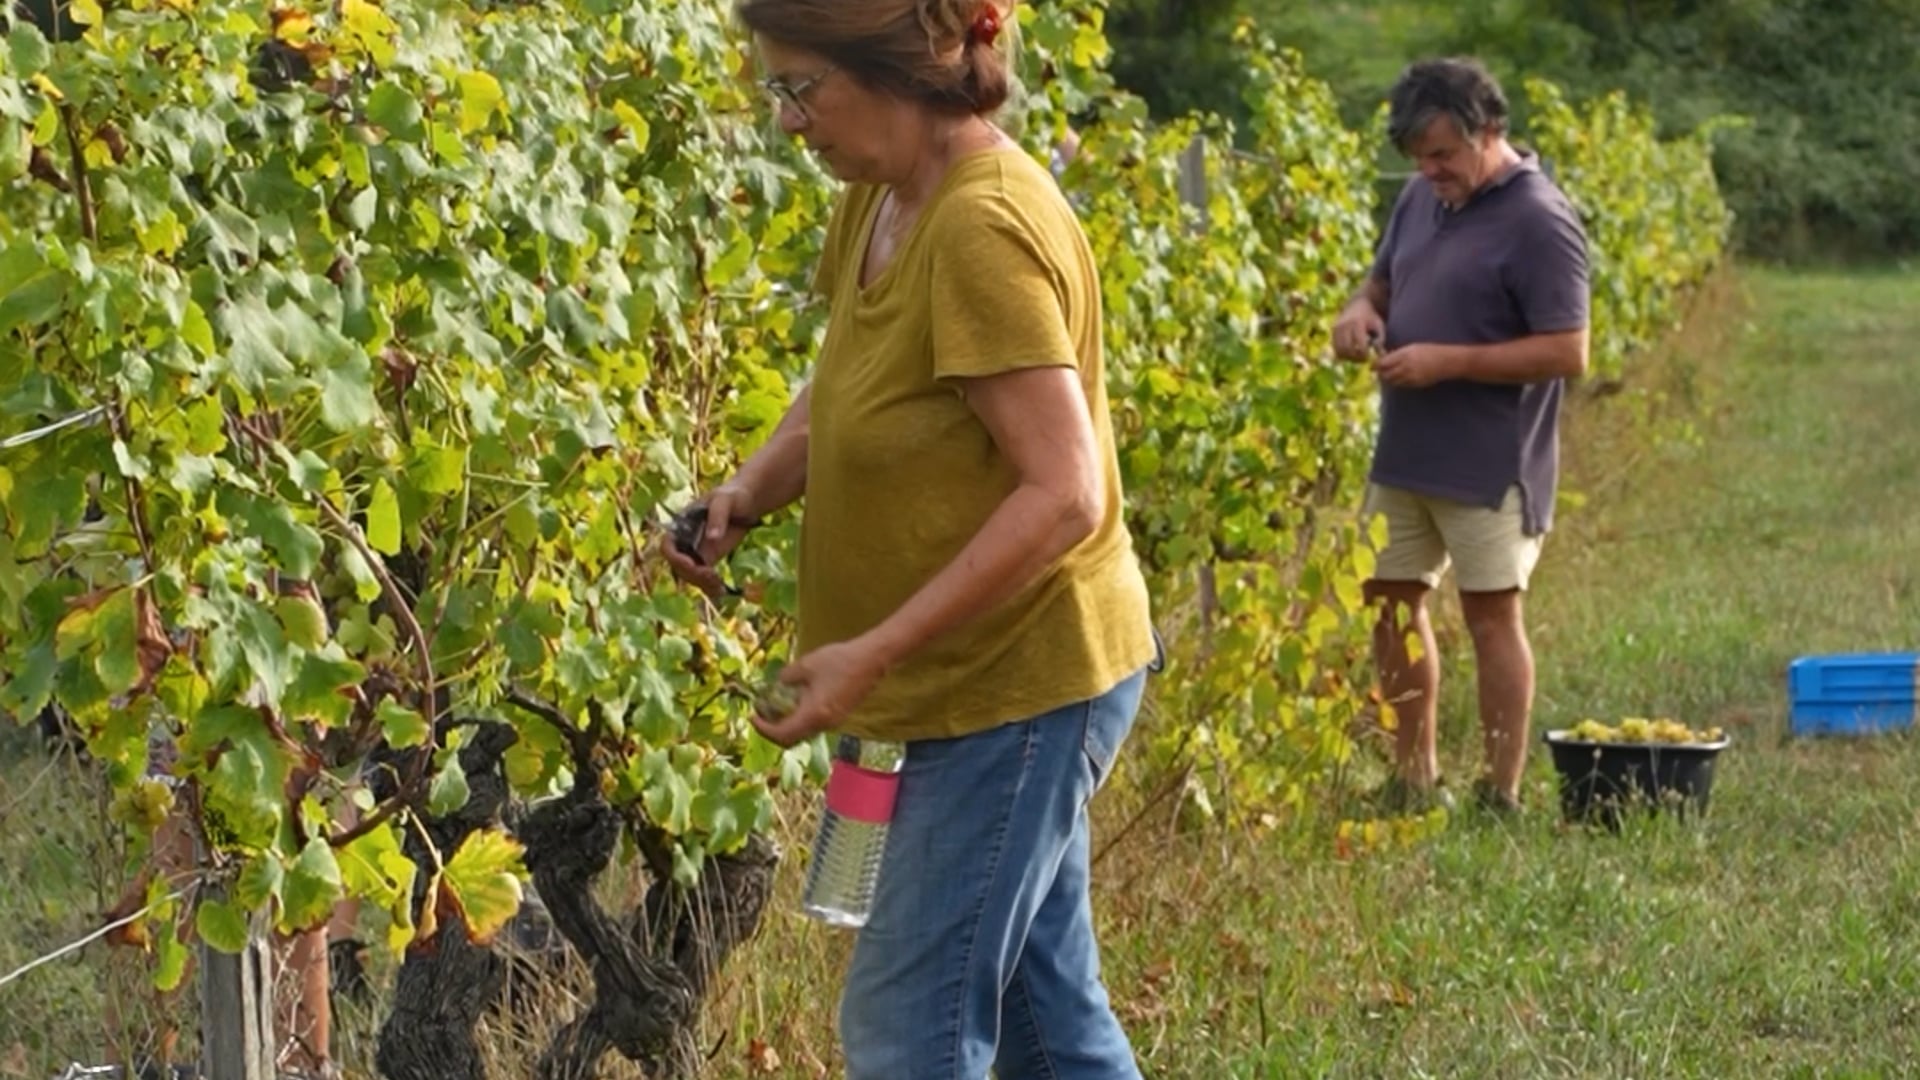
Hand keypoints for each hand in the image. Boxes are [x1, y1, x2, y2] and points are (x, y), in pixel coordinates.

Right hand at [660, 483, 757, 598]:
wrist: (748, 502)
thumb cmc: (733, 495)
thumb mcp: (725, 500)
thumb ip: (717, 516)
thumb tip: (712, 538)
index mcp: (682, 524)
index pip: (668, 546)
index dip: (676, 558)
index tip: (693, 565)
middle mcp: (685, 540)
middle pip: (678, 565)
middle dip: (692, 574)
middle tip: (713, 576)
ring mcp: (697, 551)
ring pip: (690, 575)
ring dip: (702, 584)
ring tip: (720, 587)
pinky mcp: (709, 559)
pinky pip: (703, 577)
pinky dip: (710, 587)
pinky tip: (722, 591)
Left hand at [751, 637, 890, 747]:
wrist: (871, 659)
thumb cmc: (839, 660)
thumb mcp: (806, 665)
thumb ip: (786, 678)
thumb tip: (775, 685)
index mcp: (813, 714)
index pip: (782, 734)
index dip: (764, 729)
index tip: (753, 716)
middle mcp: (824, 724)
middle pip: (792, 740)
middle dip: (773, 730)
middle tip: (761, 716)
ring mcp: (834, 722)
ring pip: (803, 734)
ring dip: (786, 726)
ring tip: (775, 708)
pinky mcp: (839, 716)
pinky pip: (813, 726)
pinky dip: (799, 720)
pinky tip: (795, 702)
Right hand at [1333, 300, 1385, 360]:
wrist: (1358, 304)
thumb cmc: (1371, 318)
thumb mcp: (1379, 326)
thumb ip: (1381, 340)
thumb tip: (1381, 355)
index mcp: (1358, 323)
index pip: (1360, 346)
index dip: (1365, 355)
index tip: (1369, 357)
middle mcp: (1345, 325)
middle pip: (1348, 350)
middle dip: (1355, 358)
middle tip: (1363, 359)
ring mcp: (1337, 328)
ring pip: (1339, 351)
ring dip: (1348, 357)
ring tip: (1356, 356)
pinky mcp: (1332, 331)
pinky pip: (1335, 348)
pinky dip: (1342, 353)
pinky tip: (1351, 352)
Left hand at [1373, 343, 1456, 388]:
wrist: (1447, 362)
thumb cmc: (1430, 351)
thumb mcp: (1413, 347)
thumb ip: (1398, 354)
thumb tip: (1385, 358)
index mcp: (1404, 355)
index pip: (1383, 363)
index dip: (1376, 364)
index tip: (1373, 364)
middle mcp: (1406, 367)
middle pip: (1385, 374)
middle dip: (1380, 373)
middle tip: (1379, 371)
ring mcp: (1410, 377)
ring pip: (1392, 381)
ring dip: (1389, 378)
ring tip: (1389, 373)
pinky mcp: (1415, 384)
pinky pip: (1401, 385)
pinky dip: (1398, 382)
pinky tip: (1401, 377)